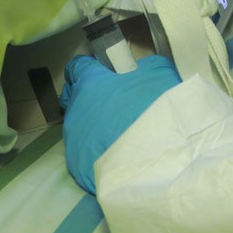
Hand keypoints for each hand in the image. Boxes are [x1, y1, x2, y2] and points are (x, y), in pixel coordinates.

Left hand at [60, 54, 181, 193]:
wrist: (155, 158)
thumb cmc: (154, 109)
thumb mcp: (158, 74)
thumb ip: (140, 67)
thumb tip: (135, 69)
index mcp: (90, 83)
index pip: (77, 67)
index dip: (90, 68)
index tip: (102, 73)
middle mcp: (75, 109)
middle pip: (77, 97)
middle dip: (93, 98)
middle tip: (117, 103)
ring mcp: (74, 139)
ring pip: (80, 125)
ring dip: (96, 125)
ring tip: (121, 132)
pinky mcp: (78, 165)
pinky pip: (85, 151)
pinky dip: (99, 149)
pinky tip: (118, 152)